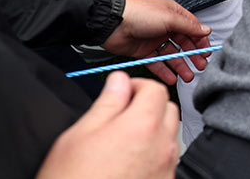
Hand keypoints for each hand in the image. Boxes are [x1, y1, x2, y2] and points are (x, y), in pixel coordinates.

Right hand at [36, 72, 178, 178]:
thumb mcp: (80, 134)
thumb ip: (107, 103)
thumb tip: (119, 80)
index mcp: (142, 126)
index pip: (156, 89)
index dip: (138, 86)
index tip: (122, 93)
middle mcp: (162, 146)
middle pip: (168, 109)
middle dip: (149, 105)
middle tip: (121, 114)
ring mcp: (166, 168)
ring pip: (170, 135)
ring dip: (153, 129)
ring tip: (121, 140)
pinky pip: (167, 159)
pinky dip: (154, 153)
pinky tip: (128, 161)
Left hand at [101, 0, 212, 84]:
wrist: (112, 22)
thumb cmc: (139, 13)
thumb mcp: (170, 17)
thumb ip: (189, 27)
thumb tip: (206, 30)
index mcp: (173, 14)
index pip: (192, 28)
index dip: (201, 41)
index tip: (207, 52)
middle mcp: (165, 26)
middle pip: (183, 43)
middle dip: (193, 56)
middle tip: (200, 67)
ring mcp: (154, 40)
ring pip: (171, 55)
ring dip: (180, 66)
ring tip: (188, 77)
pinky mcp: (143, 51)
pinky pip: (157, 63)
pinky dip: (164, 71)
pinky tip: (172, 78)